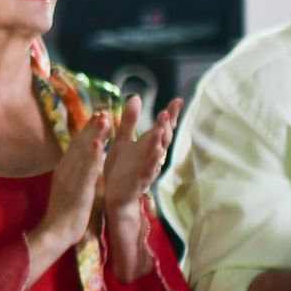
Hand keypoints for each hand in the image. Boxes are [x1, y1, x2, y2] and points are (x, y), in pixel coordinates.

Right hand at [32, 112, 107, 252]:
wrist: (55, 232)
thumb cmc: (64, 213)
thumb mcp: (67, 188)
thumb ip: (73, 174)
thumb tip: (81, 163)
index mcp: (64, 170)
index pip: (75, 146)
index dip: (86, 130)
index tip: (96, 116)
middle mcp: (66, 170)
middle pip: (79, 144)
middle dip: (91, 127)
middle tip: (102, 111)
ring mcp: (71, 179)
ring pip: (84, 153)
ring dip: (94, 135)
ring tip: (104, 119)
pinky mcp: (78, 190)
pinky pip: (87, 171)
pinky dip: (93, 157)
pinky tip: (100, 145)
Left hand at [102, 96, 181, 213]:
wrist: (113, 194)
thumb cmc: (120, 166)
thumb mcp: (122, 139)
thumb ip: (129, 120)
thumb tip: (136, 97)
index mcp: (147, 144)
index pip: (162, 126)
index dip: (171, 114)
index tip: (178, 100)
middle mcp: (151, 154)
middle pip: (163, 138)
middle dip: (165, 126)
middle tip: (165, 113)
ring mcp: (147, 167)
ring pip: (157, 154)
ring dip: (159, 142)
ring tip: (160, 129)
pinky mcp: (139, 180)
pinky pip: (148, 170)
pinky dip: (152, 162)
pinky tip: (157, 153)